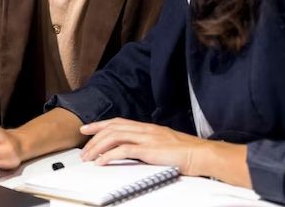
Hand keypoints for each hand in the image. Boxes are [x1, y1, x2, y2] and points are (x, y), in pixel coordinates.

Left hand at [78, 118, 211, 172]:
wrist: (201, 154)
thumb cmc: (186, 152)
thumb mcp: (163, 144)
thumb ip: (148, 144)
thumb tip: (134, 150)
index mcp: (147, 127)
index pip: (118, 121)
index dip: (100, 124)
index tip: (86, 128)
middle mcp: (145, 129)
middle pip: (112, 128)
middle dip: (93, 138)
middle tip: (83, 150)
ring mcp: (147, 138)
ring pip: (114, 136)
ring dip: (97, 147)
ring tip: (88, 158)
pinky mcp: (149, 150)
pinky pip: (123, 150)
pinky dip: (109, 155)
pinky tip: (101, 162)